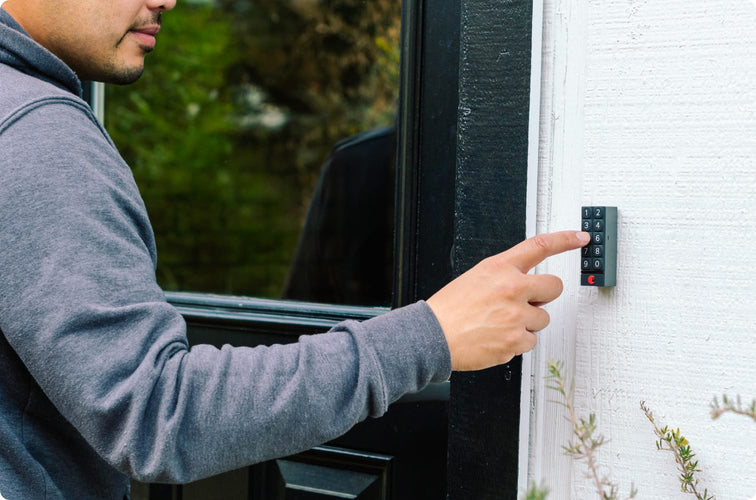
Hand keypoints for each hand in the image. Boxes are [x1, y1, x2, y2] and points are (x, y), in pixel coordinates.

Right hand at [427, 230, 589, 370]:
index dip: (565, 240)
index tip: (580, 238)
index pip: (539, 246)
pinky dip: (517, 341)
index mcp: (499, 268)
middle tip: (527, 302)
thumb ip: (504, 277)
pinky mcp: (516, 340)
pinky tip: (497, 337)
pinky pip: (531, 341)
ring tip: (500, 323)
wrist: (433, 336)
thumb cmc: (450, 309)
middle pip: (554, 287)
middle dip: (545, 295)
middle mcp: (512, 289)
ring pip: (543, 318)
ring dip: (527, 322)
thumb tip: (528, 285)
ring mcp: (516, 316)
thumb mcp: (476, 278)